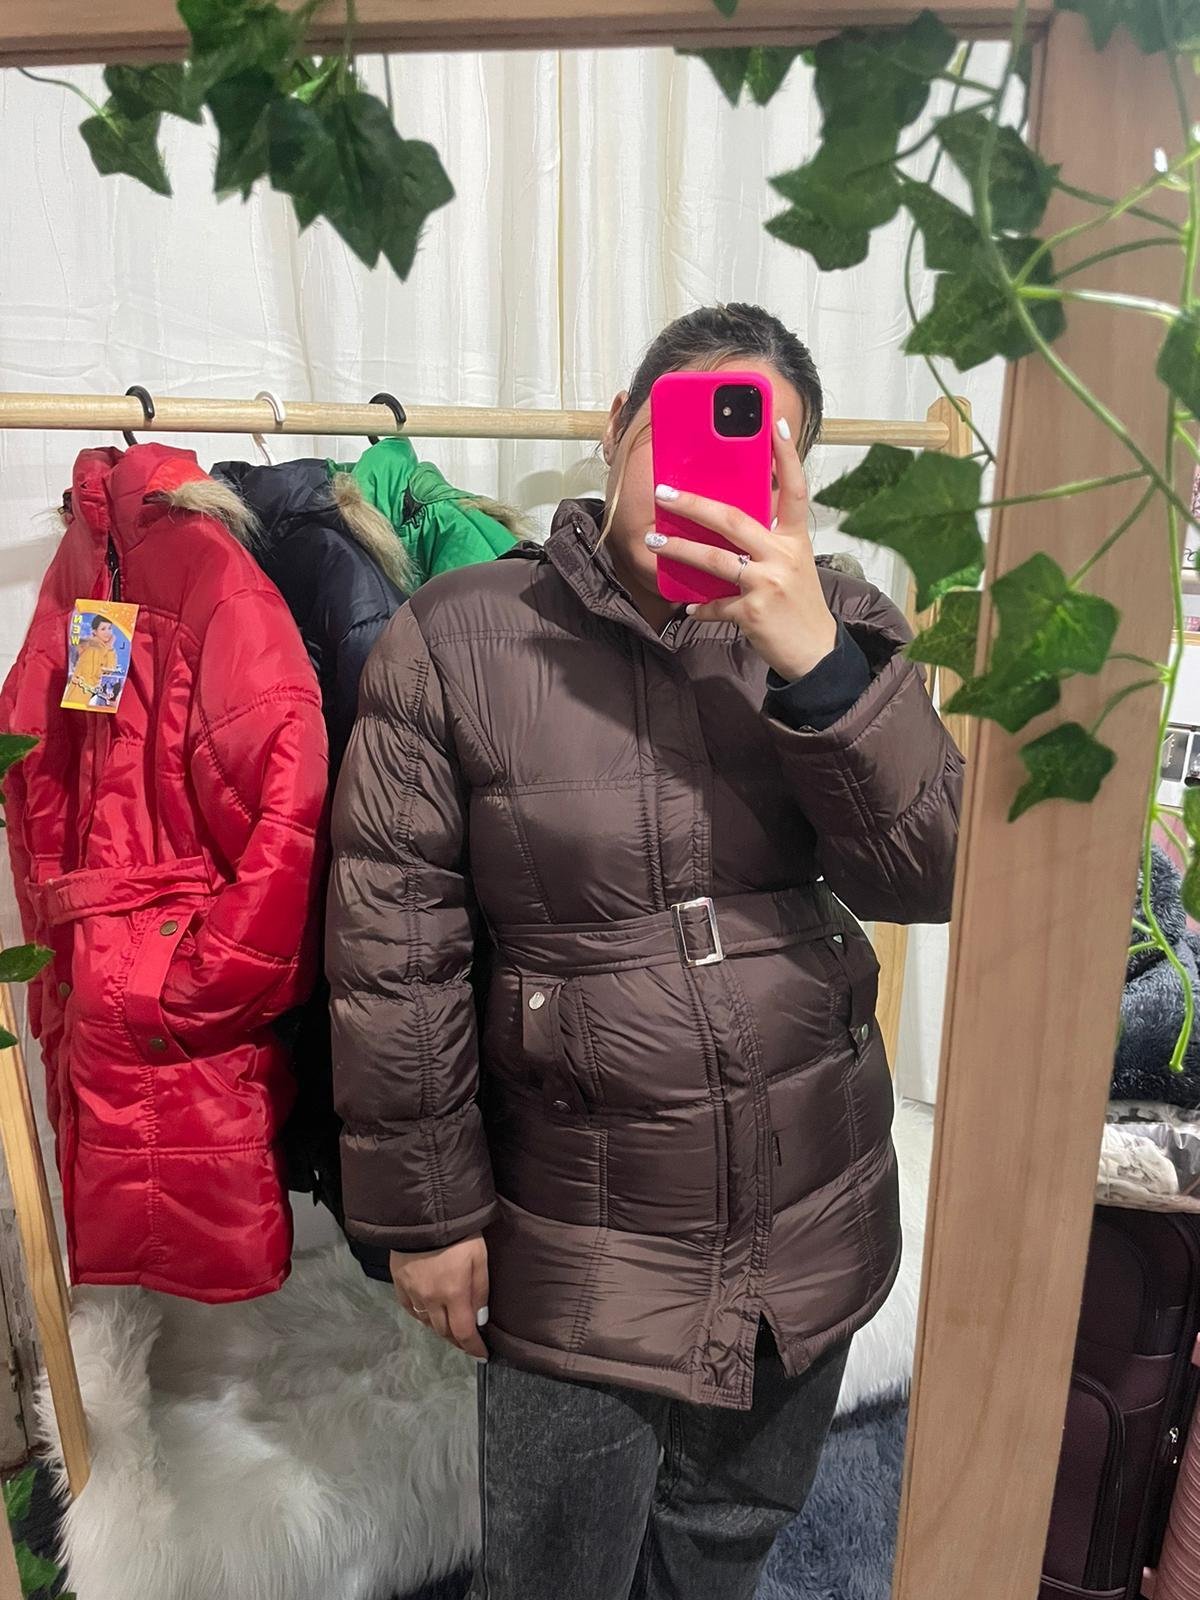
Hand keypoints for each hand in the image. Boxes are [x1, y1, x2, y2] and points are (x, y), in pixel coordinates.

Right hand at [390, 1235, 489, 1359]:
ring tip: (450, 1327)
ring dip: (440, 1328)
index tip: (482, 1355)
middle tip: (467, 1340)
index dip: (474, 1348)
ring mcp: (412, 1292)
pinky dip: (422, 1316)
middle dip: (458, 1340)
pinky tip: (428, 1313)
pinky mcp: (399, 1283)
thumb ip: (481, 1291)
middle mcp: (431, 1299)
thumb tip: (480, 1320)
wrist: (423, 1213)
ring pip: (426, 1322)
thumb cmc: (459, 1234)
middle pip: (444, 1331)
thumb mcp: (480, 1258)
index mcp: (454, 1294)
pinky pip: (410, 1309)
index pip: (464, 1333)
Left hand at [647, 417, 837, 682]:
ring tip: (653, 543)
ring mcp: (767, 584)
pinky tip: (689, 606)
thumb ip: (767, 541)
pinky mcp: (752, 613)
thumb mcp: (793, 564)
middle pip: (733, 520)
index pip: (794, 489)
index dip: (786, 457)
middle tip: (664, 493)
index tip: (776, 424)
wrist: (815, 653)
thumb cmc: (798, 603)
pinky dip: (700, 606)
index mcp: (795, 539)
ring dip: (680, 550)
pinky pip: (715, 604)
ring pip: (714, 560)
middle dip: (694, 505)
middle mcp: (783, 556)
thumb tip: (727, 522)